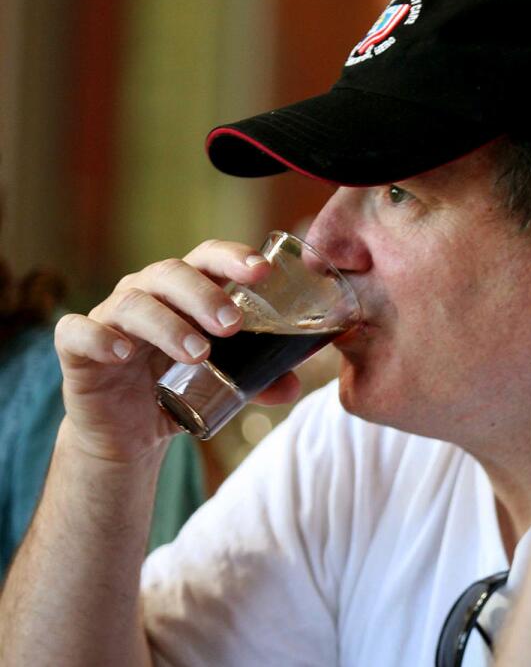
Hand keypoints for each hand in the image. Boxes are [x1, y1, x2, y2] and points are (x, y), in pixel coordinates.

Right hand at [53, 239, 301, 462]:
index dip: (232, 258)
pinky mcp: (77, 349)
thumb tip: (295, 386)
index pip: (207, 259)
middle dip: (205, 295)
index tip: (262, 272)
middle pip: (171, 273)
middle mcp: (147, 294)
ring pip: (134, 303)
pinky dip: (99, 338)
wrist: (129, 431)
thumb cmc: (180, 387)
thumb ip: (260, 381)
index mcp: (184, 292)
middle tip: (233, 325)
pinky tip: (122, 353)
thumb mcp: (225, 383)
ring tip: (199, 354)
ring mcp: (110, 317)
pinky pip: (78, 332)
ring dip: (168, 325)